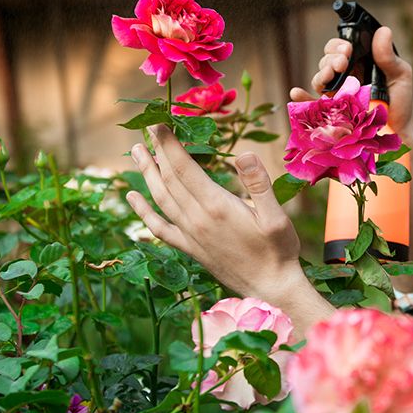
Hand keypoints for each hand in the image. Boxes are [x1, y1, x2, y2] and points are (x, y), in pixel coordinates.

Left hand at [125, 125, 305, 304]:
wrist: (270, 288)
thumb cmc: (278, 250)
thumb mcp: (277, 216)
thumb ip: (259, 184)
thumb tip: (244, 154)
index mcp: (216, 206)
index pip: (184, 168)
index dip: (168, 144)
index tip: (157, 124)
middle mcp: (196, 219)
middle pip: (168, 179)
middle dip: (155, 152)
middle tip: (145, 130)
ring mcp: (190, 235)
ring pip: (160, 199)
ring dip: (146, 174)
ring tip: (136, 153)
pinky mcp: (190, 248)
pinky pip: (160, 227)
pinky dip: (143, 212)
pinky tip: (134, 199)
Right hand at [289, 26, 412, 143]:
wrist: (398, 132)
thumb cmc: (400, 103)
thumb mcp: (400, 75)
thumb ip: (389, 56)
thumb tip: (383, 31)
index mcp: (358, 64)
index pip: (340, 48)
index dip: (339, 46)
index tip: (348, 50)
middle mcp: (344, 77)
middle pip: (326, 61)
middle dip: (331, 59)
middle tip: (343, 64)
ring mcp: (336, 95)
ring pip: (319, 79)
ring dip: (322, 74)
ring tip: (331, 76)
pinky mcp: (331, 113)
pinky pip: (311, 105)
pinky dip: (301, 98)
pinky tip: (296, 93)